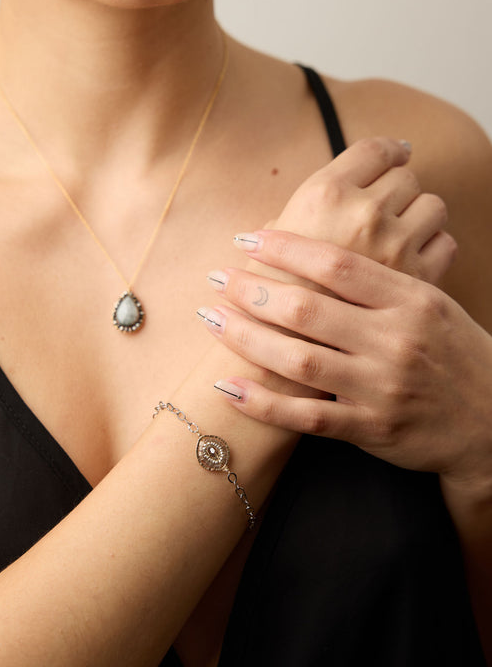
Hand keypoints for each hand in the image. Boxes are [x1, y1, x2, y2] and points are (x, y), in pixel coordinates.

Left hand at [203, 230, 491, 488]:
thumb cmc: (454, 352)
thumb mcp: (431, 304)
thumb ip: (380, 280)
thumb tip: (317, 250)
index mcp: (411, 300)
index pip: (338, 264)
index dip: (286, 248)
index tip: (249, 238)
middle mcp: (395, 340)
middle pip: (310, 308)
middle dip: (254, 289)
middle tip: (218, 277)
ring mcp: (382, 387)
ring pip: (300, 360)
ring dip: (246, 338)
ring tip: (211, 318)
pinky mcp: (371, 428)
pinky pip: (308, 417)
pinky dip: (265, 403)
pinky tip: (228, 388)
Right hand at [255, 137, 455, 285]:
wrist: (285, 363)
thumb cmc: (270, 302)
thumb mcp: (270, 244)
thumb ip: (303, 215)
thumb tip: (327, 196)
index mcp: (323, 196)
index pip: (373, 150)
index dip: (388, 149)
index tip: (396, 152)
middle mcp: (364, 215)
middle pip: (404, 176)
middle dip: (399, 188)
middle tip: (391, 202)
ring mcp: (396, 248)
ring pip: (431, 206)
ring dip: (420, 215)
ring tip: (403, 231)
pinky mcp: (419, 282)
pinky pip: (445, 244)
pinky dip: (434, 247)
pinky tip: (415, 259)